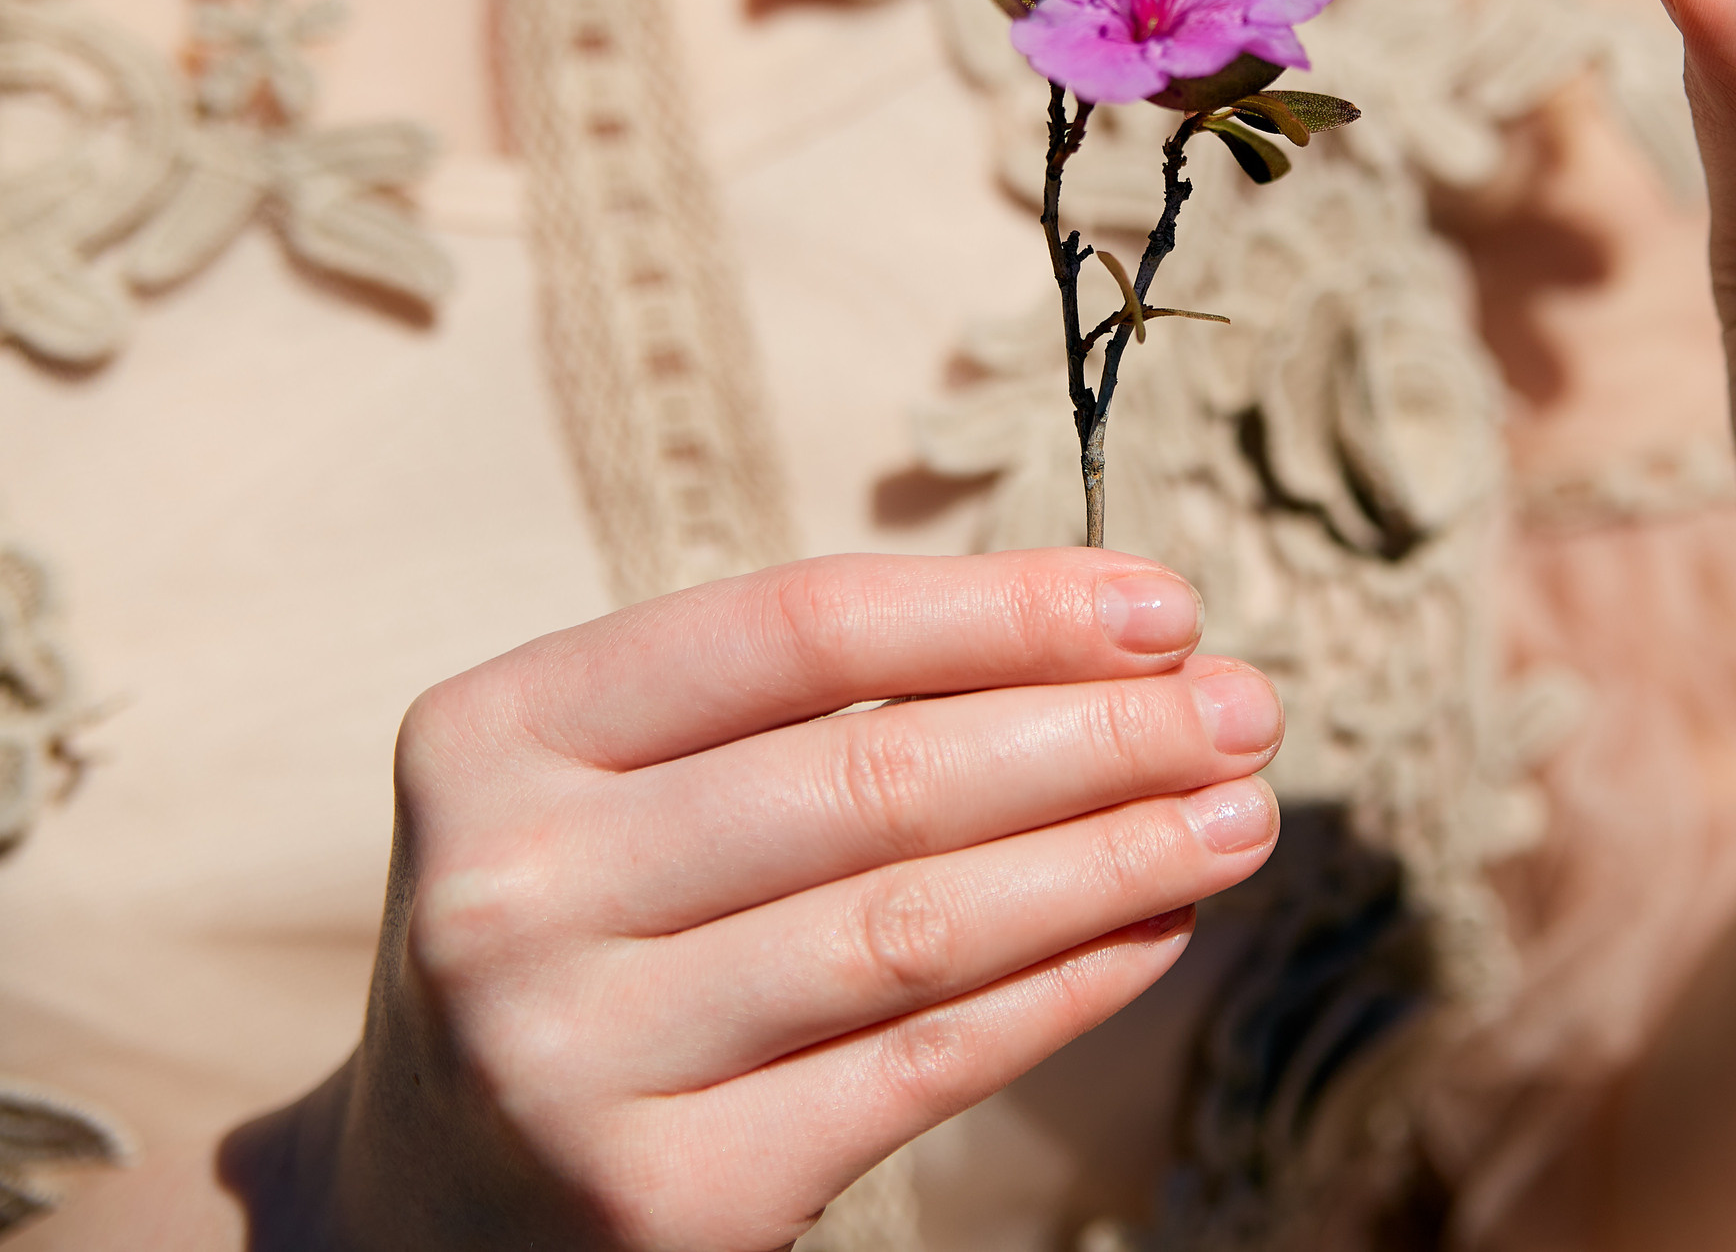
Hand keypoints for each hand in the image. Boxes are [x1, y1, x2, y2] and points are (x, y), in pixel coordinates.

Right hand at [230, 550, 1280, 1251]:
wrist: (424, 1198)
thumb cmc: (583, 933)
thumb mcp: (621, 788)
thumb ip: (805, 712)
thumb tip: (1108, 654)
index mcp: (496, 733)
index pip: (800, 628)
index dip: (1005, 608)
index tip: (1163, 607)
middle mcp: (509, 890)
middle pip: (875, 777)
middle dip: (1099, 736)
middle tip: (1247, 710)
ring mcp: (574, 1057)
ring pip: (914, 927)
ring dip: (1110, 859)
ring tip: (1237, 815)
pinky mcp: (664, 1200)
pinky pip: (917, 1067)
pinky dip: (1062, 989)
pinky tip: (1157, 928)